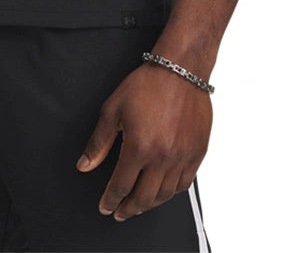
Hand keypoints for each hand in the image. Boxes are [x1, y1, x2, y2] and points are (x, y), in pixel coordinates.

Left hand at [76, 61, 211, 220]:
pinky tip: (162, 191)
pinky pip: (185, 184)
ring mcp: (183, 157)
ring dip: (149, 204)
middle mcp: (163, 157)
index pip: (121, 186)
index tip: (105, 207)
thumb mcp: (113, 109)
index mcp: (139, 147)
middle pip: (143, 198)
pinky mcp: (198, 152)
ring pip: (165, 195)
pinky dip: (171, 192)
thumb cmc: (147, 85)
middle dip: (128, 209)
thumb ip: (99, 142)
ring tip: (138, 204)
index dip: (110, 200)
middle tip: (120, 212)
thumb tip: (84, 165)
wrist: (181, 70)